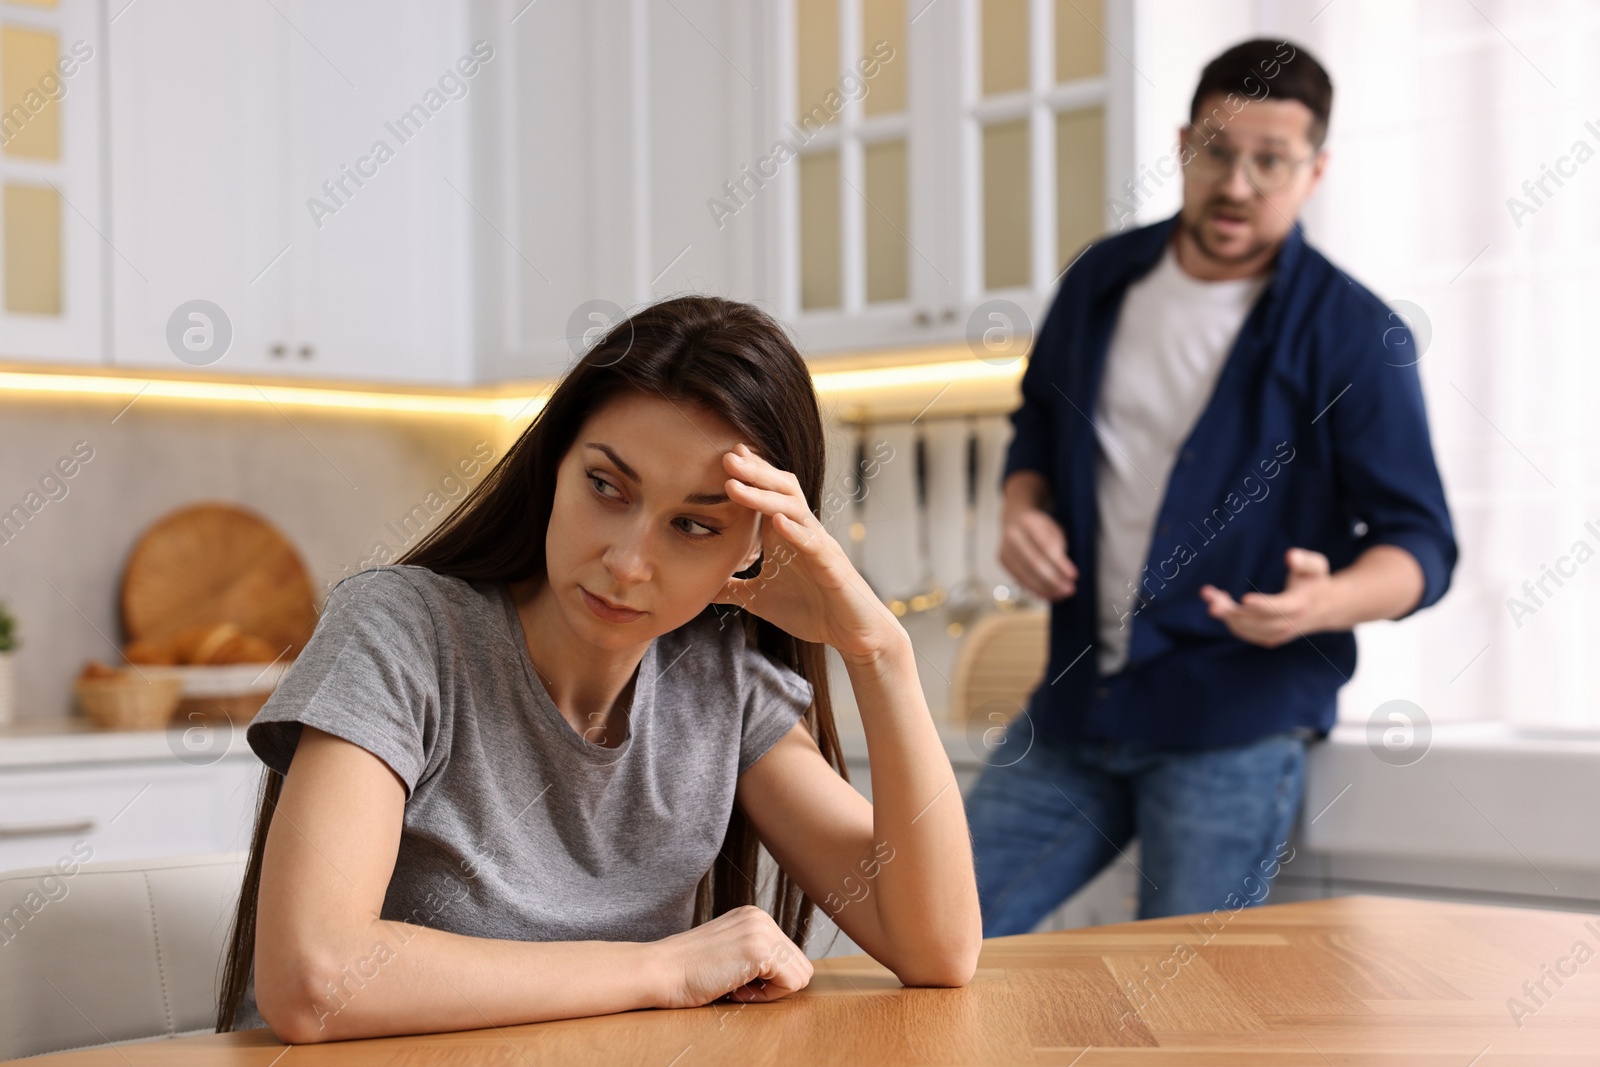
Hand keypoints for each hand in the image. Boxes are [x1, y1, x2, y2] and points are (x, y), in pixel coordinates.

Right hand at [649, 905, 813, 1008]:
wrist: (660, 971)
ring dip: (770, 991)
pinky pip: (791, 983)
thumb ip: (756, 955)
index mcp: (754, 917)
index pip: (790, 956)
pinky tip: (735, 987)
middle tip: (737, 985)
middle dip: (774, 985)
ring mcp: (761, 930)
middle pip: (800, 965)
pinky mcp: (760, 949)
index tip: (737, 979)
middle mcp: (761, 917)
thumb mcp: (729, 952)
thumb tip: (789, 975)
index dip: (768, 979)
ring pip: (800, 975)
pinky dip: (766, 996)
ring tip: (736, 985)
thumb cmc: (688, 972)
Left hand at [713, 442, 904, 664]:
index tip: (723, 456)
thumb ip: (734, 588)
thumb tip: (705, 586)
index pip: (767, 494)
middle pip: (781, 490)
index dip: (749, 474)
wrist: (851, 633)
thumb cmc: (811, 610)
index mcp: (785, 536)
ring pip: (793, 509)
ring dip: (763, 496)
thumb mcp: (760, 599)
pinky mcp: (831, 567)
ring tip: (735, 484)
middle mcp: (803, 532)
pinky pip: (813, 543)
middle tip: (727, 458)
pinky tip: (776, 522)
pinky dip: (795, 531)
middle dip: (755, 473)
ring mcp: (818, 547)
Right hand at [999, 504, 1077, 599]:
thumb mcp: (1053, 530)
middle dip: (1053, 579)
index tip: (1074, 576)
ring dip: (1044, 588)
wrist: (1015, 520)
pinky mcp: (1002, 561)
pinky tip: (1047, 594)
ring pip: (1025, 574)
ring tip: (1061, 594)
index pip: (1046, 546)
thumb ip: (1059, 549)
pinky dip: (1034, 589)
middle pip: (1033, 562)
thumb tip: (1066, 576)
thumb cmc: (1039, 527)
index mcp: (1028, 522)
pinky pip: (1019, 579)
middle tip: (1069, 589)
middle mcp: (1013, 535)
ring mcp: (1005, 549)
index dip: (1060, 563)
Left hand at [1200, 547, 1336, 647]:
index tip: (1244, 599)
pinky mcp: (1269, 638)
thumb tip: (1290, 556)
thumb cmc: (1316, 581)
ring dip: (1225, 613)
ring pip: (1246, 628)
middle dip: (1230, 610)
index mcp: (1299, 605)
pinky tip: (1219, 602)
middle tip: (1209, 596)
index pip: (1278, 608)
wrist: (1327, 608)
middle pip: (1255, 621)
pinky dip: (1230, 620)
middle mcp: (1287, 624)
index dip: (1261, 605)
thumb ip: (1304, 560)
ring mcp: (1278, 634)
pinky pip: (1245, 633)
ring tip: (1208, 594)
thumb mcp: (1317, 566)